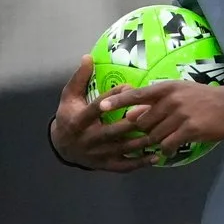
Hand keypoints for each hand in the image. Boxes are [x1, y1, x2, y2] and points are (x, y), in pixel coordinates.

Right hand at [48, 57, 155, 172]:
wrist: (62, 147)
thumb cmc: (68, 116)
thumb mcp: (69, 96)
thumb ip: (79, 78)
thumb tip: (88, 57)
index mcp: (78, 121)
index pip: (97, 108)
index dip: (113, 98)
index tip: (130, 88)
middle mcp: (88, 140)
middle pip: (113, 131)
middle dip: (133, 122)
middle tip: (153, 111)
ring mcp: (98, 155)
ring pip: (122, 149)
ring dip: (142, 142)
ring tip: (161, 132)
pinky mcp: (105, 165)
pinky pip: (124, 166)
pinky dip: (140, 162)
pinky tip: (156, 155)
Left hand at [98, 80, 223, 158]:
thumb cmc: (201, 98)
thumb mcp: (177, 94)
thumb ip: (154, 103)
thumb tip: (131, 115)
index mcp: (166, 88)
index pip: (136, 94)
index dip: (117, 101)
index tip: (100, 107)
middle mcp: (170, 100)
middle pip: (143, 122)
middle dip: (142, 132)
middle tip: (145, 137)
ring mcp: (180, 114)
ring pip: (155, 135)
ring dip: (156, 141)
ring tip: (163, 141)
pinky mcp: (190, 129)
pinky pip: (168, 144)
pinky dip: (167, 149)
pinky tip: (171, 148)